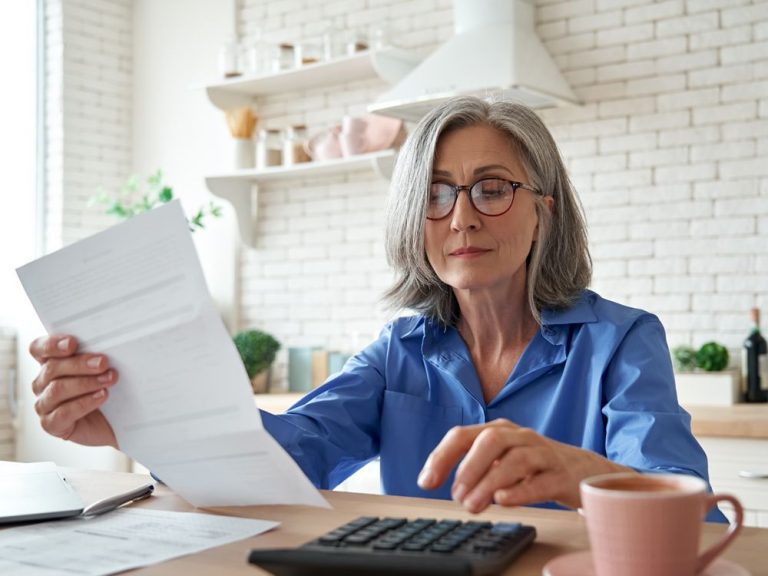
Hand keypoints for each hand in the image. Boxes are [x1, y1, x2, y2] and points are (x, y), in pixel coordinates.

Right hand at [30, 335, 117, 447]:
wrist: (113, 422)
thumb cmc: (106, 390)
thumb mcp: (101, 370)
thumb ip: (95, 357)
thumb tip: (104, 350)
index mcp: (50, 363)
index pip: (38, 349)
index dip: (51, 344)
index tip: (72, 343)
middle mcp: (42, 383)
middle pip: (52, 368)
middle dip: (80, 364)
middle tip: (103, 362)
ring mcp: (44, 404)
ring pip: (57, 389)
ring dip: (86, 383)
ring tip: (109, 380)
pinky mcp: (51, 424)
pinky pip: (63, 413)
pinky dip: (85, 403)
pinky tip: (101, 396)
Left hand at [417, 419, 632, 512]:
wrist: (583, 470)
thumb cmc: (533, 466)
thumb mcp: (500, 460)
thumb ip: (473, 467)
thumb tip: (442, 483)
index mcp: (499, 431)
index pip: (463, 435)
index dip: (441, 457)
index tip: (425, 482)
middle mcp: (520, 436)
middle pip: (491, 440)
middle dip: (469, 467)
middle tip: (456, 495)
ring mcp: (543, 453)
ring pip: (516, 460)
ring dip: (490, 482)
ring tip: (473, 505)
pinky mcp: (561, 475)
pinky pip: (541, 480)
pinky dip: (520, 490)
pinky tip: (503, 500)